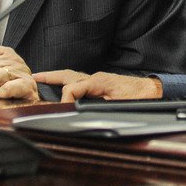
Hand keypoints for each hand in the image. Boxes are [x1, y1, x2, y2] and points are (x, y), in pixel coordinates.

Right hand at [31, 70, 162, 101]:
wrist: (152, 91)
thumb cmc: (139, 98)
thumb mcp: (119, 105)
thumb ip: (99, 107)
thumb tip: (80, 108)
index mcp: (98, 82)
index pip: (72, 87)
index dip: (64, 99)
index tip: (62, 110)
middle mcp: (96, 78)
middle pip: (67, 75)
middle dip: (49, 76)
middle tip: (33, 78)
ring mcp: (98, 79)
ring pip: (73, 76)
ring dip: (57, 78)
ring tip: (42, 79)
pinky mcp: (101, 83)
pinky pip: (80, 81)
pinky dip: (68, 82)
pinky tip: (63, 87)